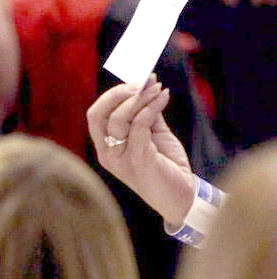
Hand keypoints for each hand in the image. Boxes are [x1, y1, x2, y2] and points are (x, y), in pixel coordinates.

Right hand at [87, 74, 194, 226]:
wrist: (182, 198)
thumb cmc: (166, 167)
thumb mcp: (154, 136)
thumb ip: (146, 115)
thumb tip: (146, 87)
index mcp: (107, 148)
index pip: (96, 115)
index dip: (112, 95)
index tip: (135, 81)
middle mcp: (108, 154)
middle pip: (99, 114)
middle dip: (119, 93)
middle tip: (142, 81)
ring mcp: (121, 158)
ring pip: (119, 118)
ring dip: (139, 97)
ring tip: (157, 87)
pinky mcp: (138, 160)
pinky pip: (140, 125)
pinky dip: (152, 106)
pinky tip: (164, 97)